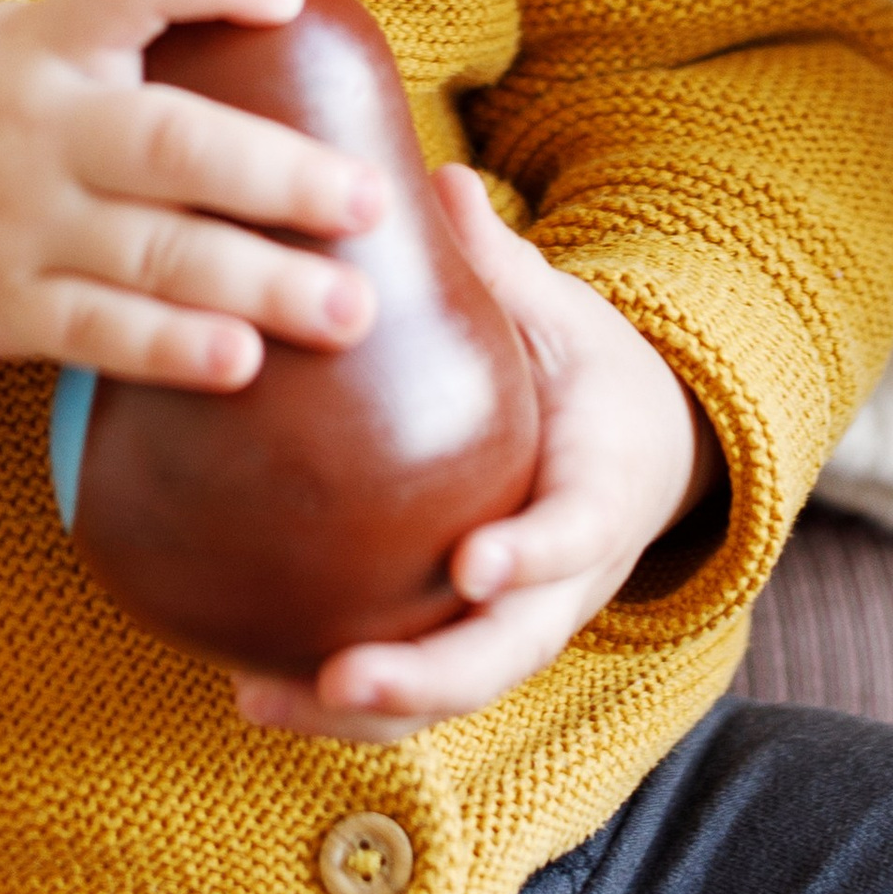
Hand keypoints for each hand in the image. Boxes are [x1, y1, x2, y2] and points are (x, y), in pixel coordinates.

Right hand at [0, 0, 381, 388]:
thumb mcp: (30, 39)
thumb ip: (134, 41)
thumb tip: (295, 38)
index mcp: (50, 42)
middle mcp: (40, 127)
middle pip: (171, 145)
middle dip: (279, 176)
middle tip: (370, 201)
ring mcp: (21, 223)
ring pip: (154, 253)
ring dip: (259, 284)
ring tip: (352, 310)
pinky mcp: (5, 307)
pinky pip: (98, 332)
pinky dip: (170, 349)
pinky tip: (242, 364)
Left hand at [233, 167, 717, 743]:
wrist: (642, 449)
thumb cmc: (589, 375)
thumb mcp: (565, 319)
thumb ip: (506, 270)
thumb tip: (443, 182)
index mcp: (604, 488)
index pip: (577, 533)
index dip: (533, 556)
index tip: (474, 566)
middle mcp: (567, 578)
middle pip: (508, 650)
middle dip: (427, 674)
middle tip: (346, 676)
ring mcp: (519, 620)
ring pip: (452, 689)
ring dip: (363, 711)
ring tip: (260, 700)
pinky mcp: (470, 639)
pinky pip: (413, 689)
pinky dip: (338, 706)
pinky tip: (250, 692)